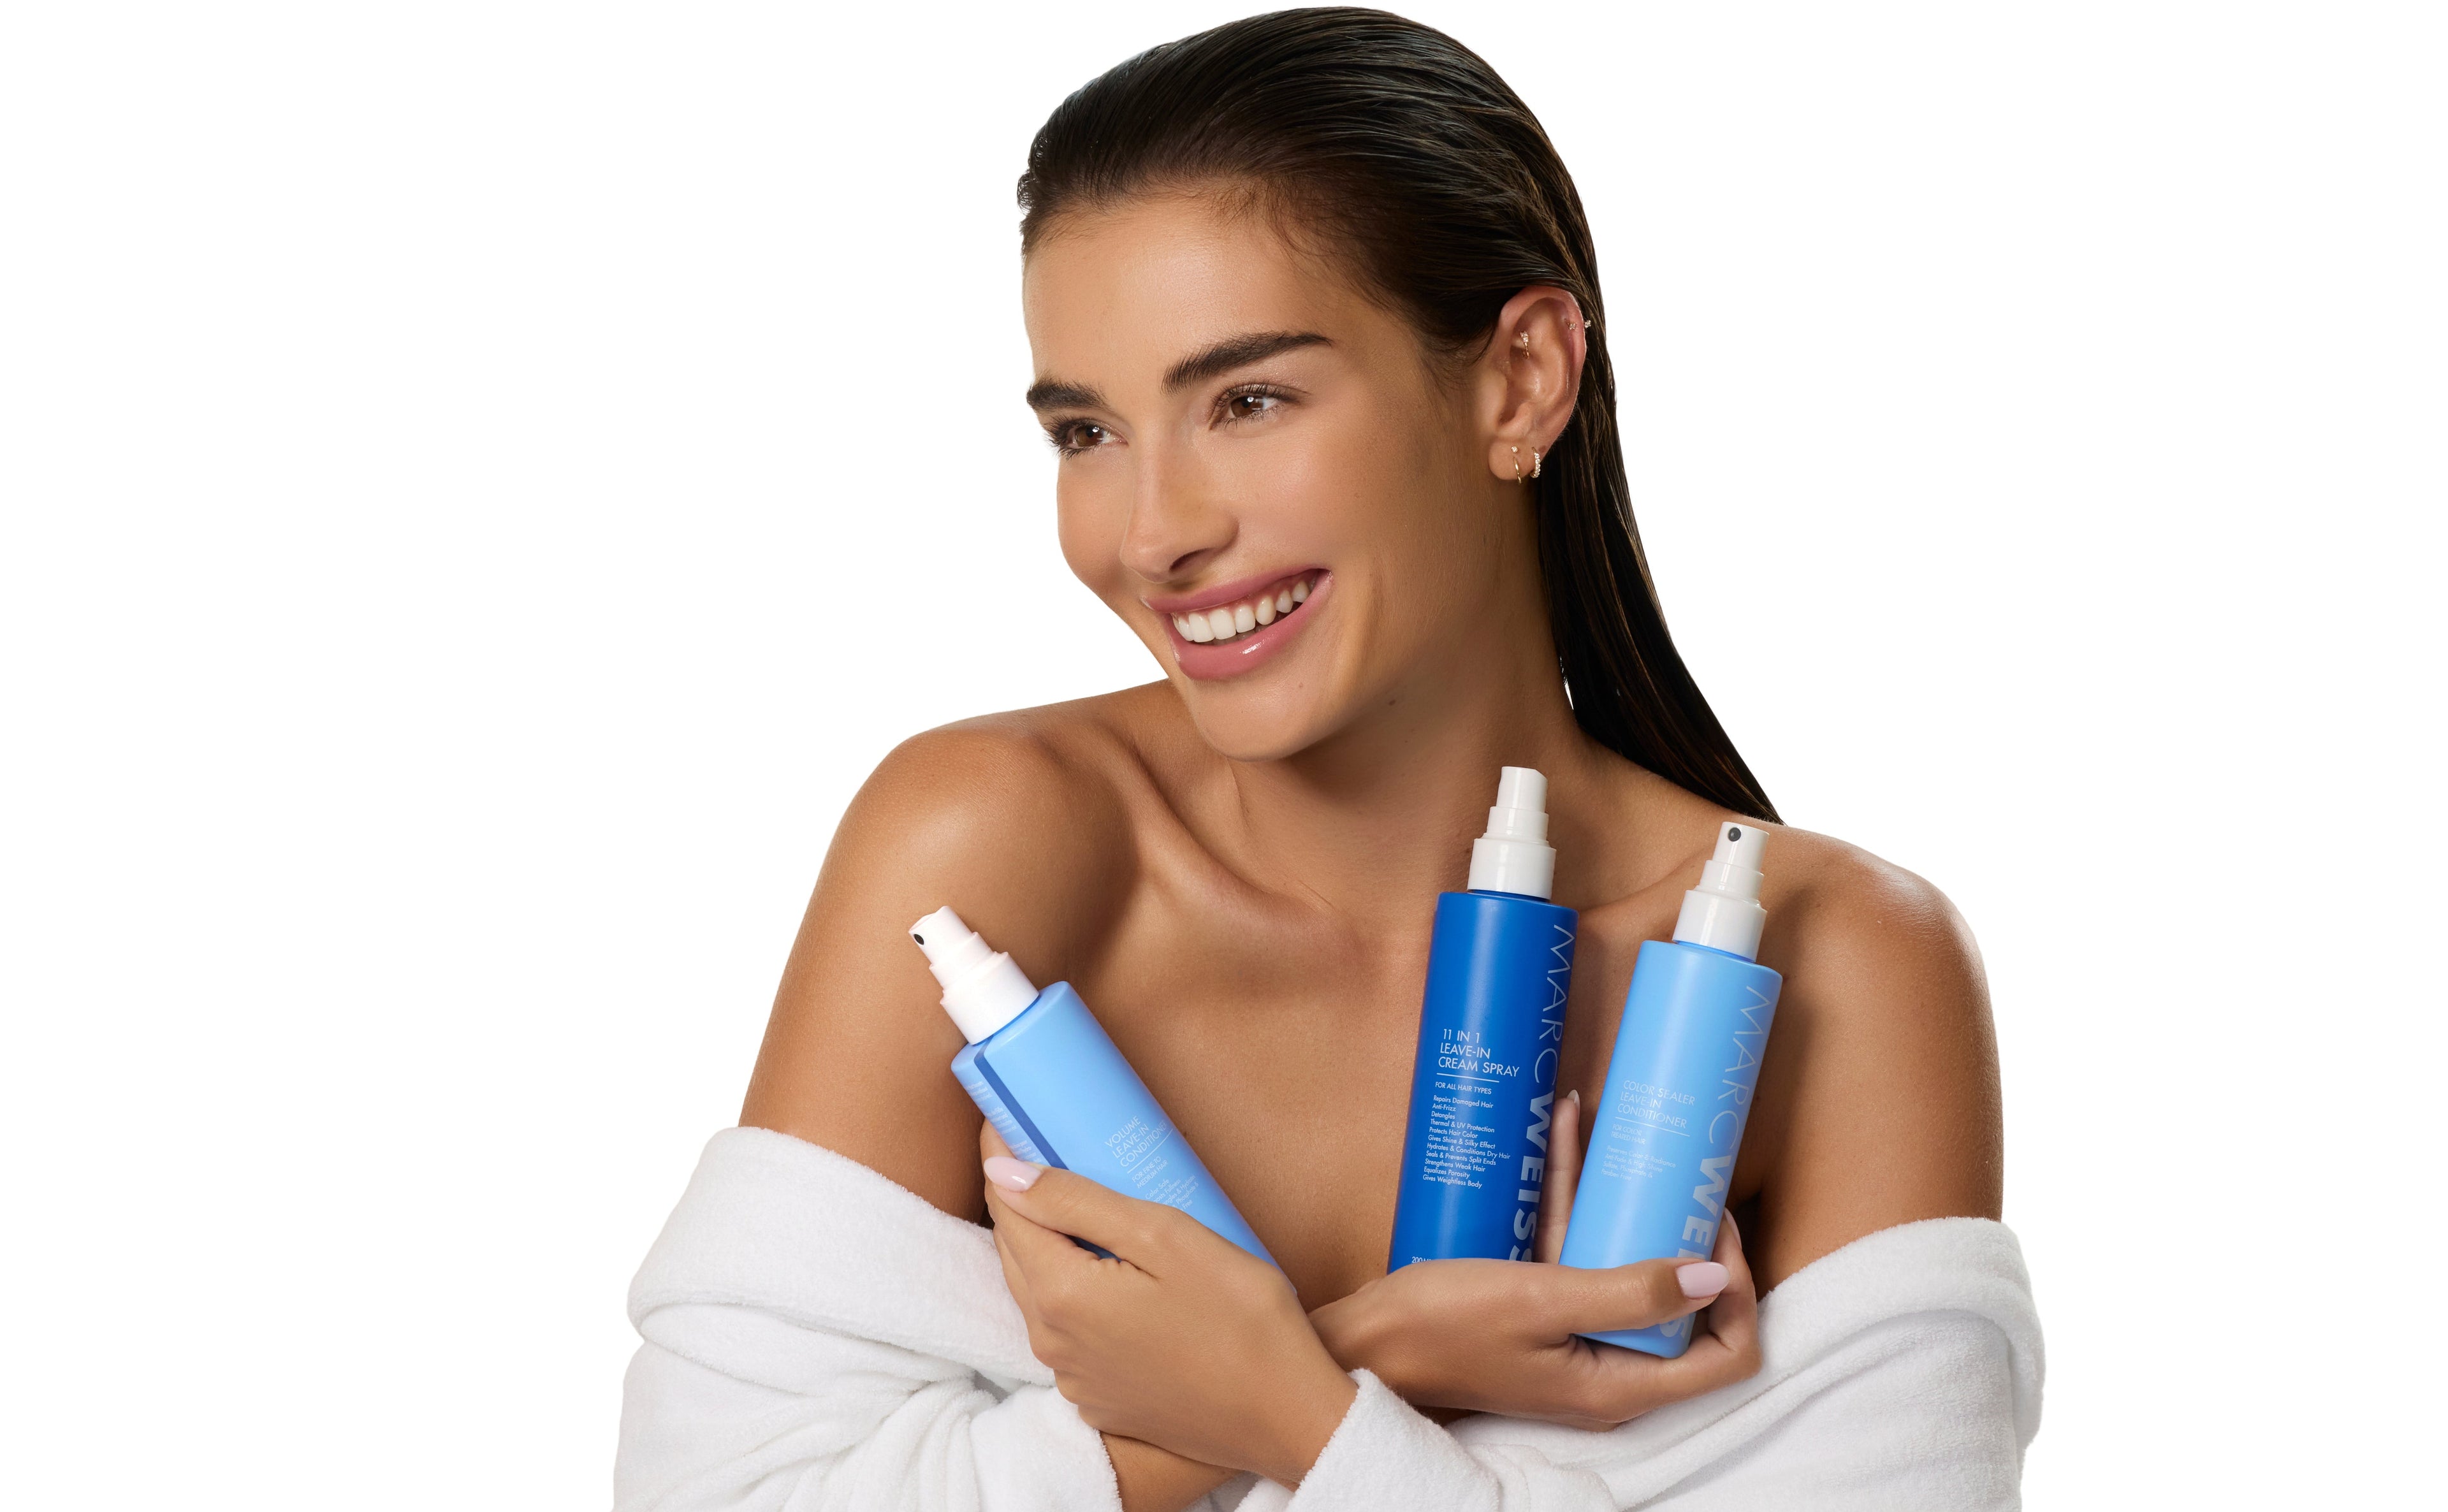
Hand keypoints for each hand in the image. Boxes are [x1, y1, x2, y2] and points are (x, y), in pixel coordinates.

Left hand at [977, 1123, 1358, 1486]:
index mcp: (1060, 1295)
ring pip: (1038, 1294)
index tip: (1009, 1117)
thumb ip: (1077, 1201)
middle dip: (1021, 1199)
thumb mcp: (1165, 1236)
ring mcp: (1072, 1378)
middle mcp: (1051, 1343)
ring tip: (1083, 1205)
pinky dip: (1073, 1294)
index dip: (1002, 1158)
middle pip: (1016, 1252)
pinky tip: (1112, 1274)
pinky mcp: (1097, 1399)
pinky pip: (1066, 1333)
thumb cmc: (1241, 1319)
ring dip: (1048, 1247)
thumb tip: (1002, 1172)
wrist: (1286, 1418)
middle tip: (1047, 1148)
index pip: (1006, 1209)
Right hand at [1309, 1089, 1762, 1429]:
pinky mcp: (1543, 1319)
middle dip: (1689, 1238)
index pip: (1726, 1355)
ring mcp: (1575, 1346)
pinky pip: (1578, 1257)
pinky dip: (1577, 1202)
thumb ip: (1630, 1292)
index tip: (1712, 1225)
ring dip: (1629, 1207)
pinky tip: (1566, 1133)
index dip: (1738, 1292)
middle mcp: (1607, 1374)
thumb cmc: (1442, 1326)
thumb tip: (1715, 1275)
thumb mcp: (1541, 1299)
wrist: (1363, 1341)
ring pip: (1630, 1275)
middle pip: (1688, 1314)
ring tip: (1626, 1136)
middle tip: (1681, 1176)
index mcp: (1619, 1385)